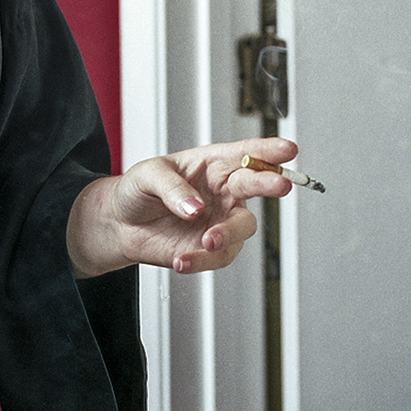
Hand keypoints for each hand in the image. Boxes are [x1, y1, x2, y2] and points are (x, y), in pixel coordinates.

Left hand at [65, 137, 297, 277]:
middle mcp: (224, 191)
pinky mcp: (212, 248)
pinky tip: (182, 259)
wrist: (122, 225)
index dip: (267, 150)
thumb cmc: (139, 190)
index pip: (244, 153)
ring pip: (242, 227)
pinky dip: (202, 260)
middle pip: (254, 185)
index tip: (288, 149)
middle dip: (269, 183)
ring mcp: (221, 220)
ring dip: (228, 234)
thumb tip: (195, 207)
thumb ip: (172, 187)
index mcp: (212, 164)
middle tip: (280, 185)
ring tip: (206, 240)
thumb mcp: (147, 175)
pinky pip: (218, 256)